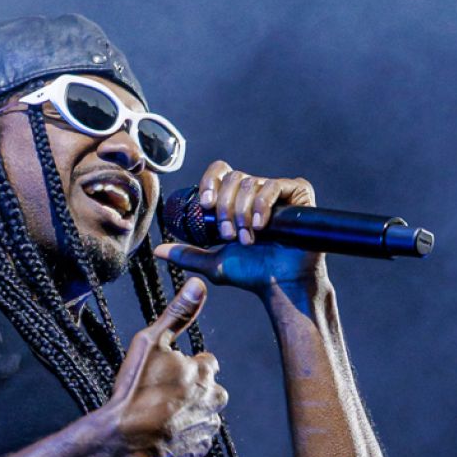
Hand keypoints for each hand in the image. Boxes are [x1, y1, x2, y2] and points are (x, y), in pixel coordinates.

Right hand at [101, 277, 227, 456]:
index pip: (208, 362)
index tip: (169, 371)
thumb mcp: (151, 342)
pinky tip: (165, 430)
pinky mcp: (199, 449)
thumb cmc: (134, 388)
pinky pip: (198, 437)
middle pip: (210, 388)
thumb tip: (198, 284)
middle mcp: (213, 398)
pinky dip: (186, 433)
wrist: (124, 437)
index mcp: (204, 372)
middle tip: (163, 392)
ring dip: (191, 411)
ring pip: (206, 412)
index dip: (188, 364)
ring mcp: (207, 425)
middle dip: (193, 389)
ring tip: (161, 412)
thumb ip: (177, 314)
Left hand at [153, 160, 324, 294]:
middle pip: (232, 179)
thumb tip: (159, 251)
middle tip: (229, 235)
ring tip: (248, 239)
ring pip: (250, 183)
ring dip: (243, 213)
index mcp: (237, 199)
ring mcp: (278, 190)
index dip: (210, 183)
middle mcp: (256, 190)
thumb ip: (188, 254)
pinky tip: (261, 226)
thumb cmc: (252, 273)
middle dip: (226, 208)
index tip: (205, 206)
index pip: (220, 173)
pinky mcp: (297, 192)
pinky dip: (263, 205)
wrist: (280, 284)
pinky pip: (273, 186)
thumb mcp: (214, 262)